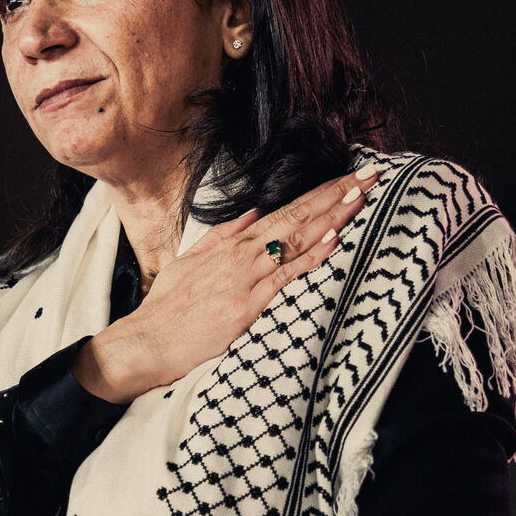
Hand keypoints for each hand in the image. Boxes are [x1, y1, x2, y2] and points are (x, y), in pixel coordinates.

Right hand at [73, 165, 378, 402]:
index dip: (318, 195)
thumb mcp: (191, 260)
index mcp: (233, 245)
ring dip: (331, 216)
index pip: (284, 211)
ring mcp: (246, 276)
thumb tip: (251, 213)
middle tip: (368, 176)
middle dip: (334, 196)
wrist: (147, 339)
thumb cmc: (169, 307)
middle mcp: (243, 254)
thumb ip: (223, 236)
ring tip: (359, 195)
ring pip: (296, 238)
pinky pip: (286, 274)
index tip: (347, 179)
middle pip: (297, 217)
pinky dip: (311, 254)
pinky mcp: (248, 303)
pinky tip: (334, 237)